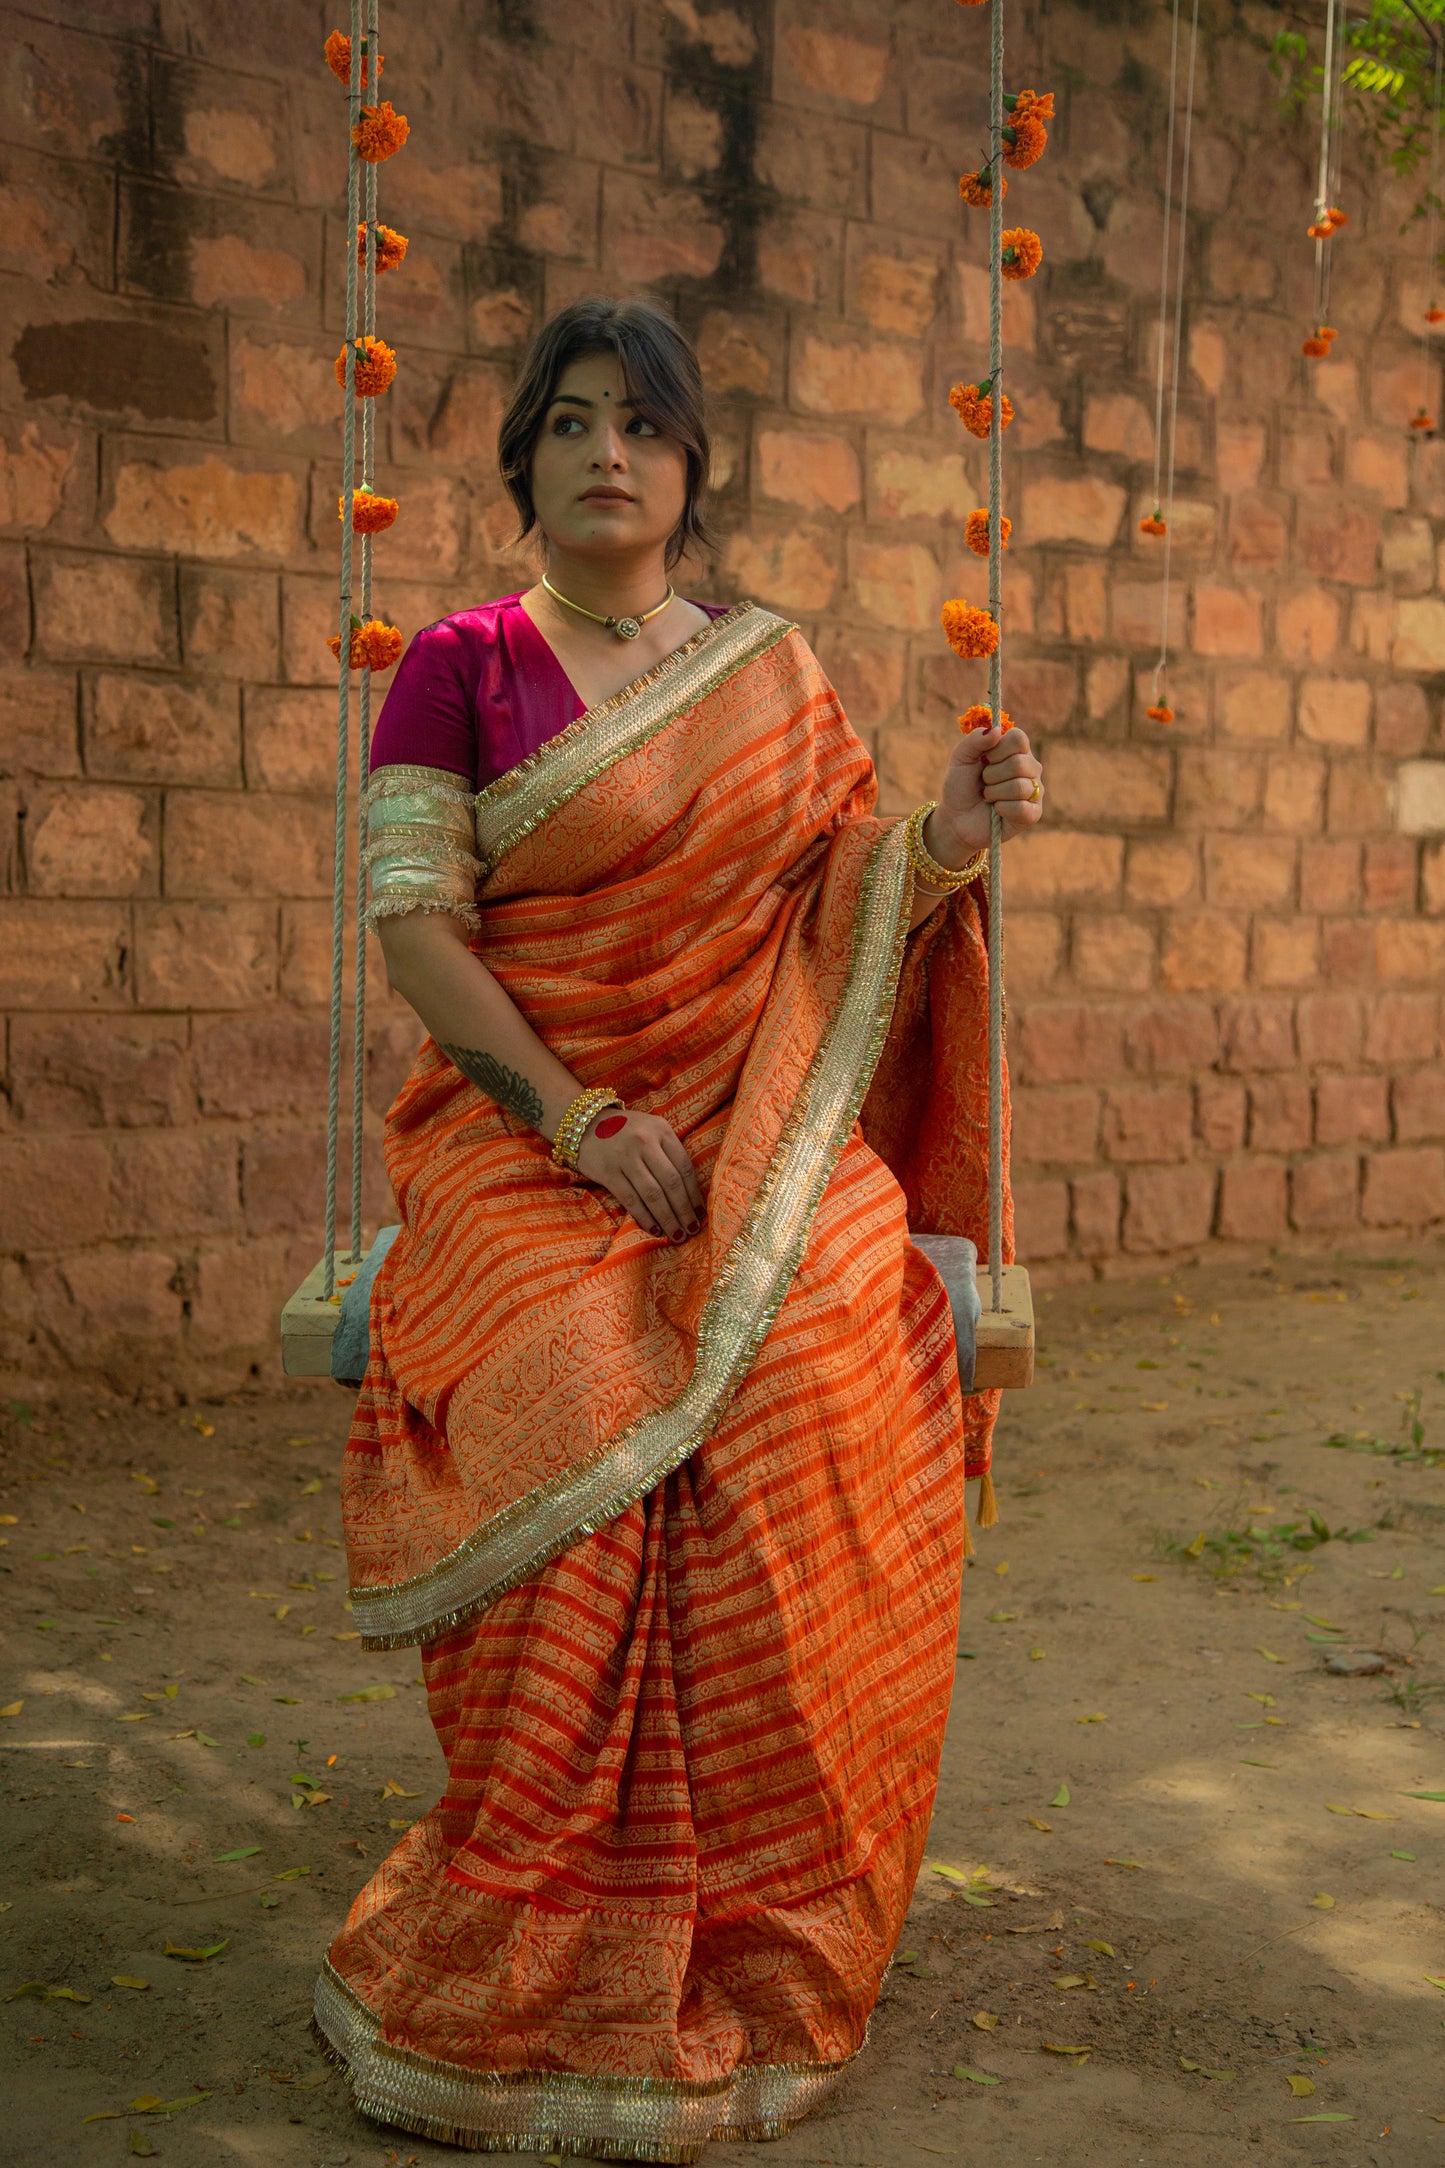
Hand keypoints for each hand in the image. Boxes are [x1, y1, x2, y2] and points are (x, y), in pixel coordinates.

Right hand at [575, 1108, 704, 1241]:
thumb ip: (669, 1151)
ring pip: (652, 1194)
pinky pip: (631, 1199)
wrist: (585, 1123)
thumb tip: (690, 1192)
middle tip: (692, 1230)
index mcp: (661, 1130)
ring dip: (667, 1218)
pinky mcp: (608, 1172)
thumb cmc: (626, 1130)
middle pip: (671, 1183)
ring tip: (677, 1235)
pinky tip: (654, 1229)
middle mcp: (645, 1142)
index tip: (701, 1213)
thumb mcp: (652, 1129)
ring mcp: (625, 1157)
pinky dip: (644, 1217)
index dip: (694, 1194)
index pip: (684, 1167)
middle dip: (684, 1210)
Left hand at [925, 721, 1044, 867]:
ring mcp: (1034, 790)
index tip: (984, 759)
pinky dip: (1002, 809)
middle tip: (984, 782)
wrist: (956, 819)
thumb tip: (996, 730)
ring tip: (988, 796)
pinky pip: (1022, 808)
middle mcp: (1030, 768)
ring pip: (1019, 786)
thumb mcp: (961, 758)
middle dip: (992, 775)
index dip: (998, 749)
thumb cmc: (961, 786)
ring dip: (995, 793)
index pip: (1019, 738)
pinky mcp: (1033, 813)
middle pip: (1019, 763)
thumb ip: (975, 740)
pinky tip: (997, 810)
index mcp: (1016, 750)